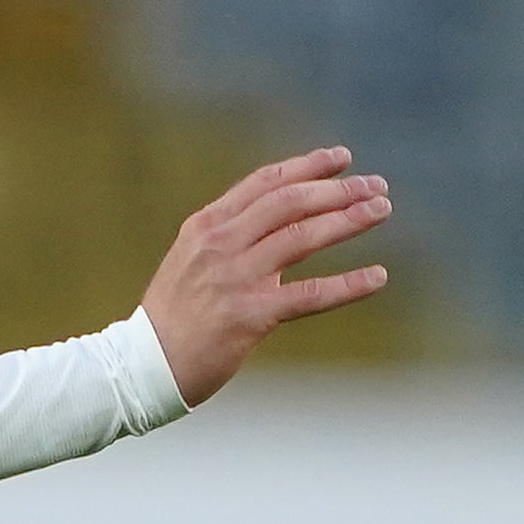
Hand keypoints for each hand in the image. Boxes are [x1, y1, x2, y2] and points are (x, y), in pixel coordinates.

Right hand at [139, 148, 390, 404]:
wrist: (142, 366)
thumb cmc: (173, 316)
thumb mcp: (191, 261)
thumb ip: (231, 237)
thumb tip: (282, 221)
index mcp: (206, 226)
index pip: (265, 183)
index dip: (307, 166)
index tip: (342, 158)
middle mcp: (220, 245)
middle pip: (290, 202)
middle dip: (338, 189)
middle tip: (376, 186)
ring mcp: (235, 279)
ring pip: (303, 237)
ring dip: (348, 220)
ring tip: (381, 210)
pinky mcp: (249, 316)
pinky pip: (309, 295)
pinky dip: (348, 285)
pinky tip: (378, 276)